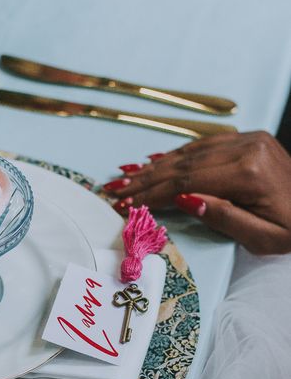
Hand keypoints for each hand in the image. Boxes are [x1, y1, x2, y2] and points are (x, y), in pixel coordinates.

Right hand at [106, 131, 290, 254]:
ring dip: (156, 166)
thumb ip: (223, 218)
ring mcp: (248, 141)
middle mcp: (246, 149)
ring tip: (127, 176)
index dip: (154, 193)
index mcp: (248, 174)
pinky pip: (205, 144)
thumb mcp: (263, 238)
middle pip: (184, 164)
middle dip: (146, 178)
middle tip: (115, 188)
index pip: (187, 182)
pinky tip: (156, 160)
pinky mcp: (249, 140)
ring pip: (191, 152)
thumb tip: (184, 200)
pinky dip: (178, 154)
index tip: (126, 202)